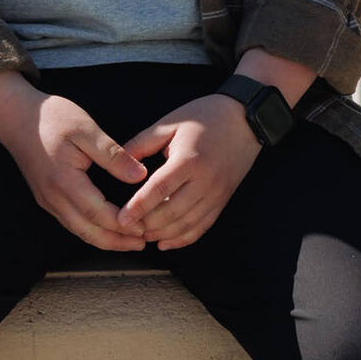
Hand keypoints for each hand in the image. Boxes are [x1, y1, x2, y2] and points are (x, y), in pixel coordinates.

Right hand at [0, 78, 149, 251]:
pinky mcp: (46, 198)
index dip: (122, 224)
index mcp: (64, 181)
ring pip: (78, 230)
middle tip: (142, 244)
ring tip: (130, 241)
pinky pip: (71, 222)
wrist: (15, 116)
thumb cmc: (52, 118)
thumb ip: (112, 155)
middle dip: (116, 242)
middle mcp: (53, 198)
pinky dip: (91, 230)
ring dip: (104, 239)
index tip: (145, 228)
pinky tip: (106, 227)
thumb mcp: (86, 129)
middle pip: (87, 231)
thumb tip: (140, 175)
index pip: (97, 213)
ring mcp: (47, 200)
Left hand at [116, 94, 261, 250]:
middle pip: (172, 212)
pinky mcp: (223, 200)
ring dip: (163, 234)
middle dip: (147, 225)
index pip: (159, 188)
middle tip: (127, 229)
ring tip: (142, 236)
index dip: (139, 207)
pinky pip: (202, 227)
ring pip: (187, 224)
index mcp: (188, 159)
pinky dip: (183, 239)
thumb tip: (117, 163)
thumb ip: (142, 143)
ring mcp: (216, 193)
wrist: (243, 118)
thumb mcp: (169, 123)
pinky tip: (165, 242)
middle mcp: (204, 180)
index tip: (121, 220)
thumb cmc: (203, 117)